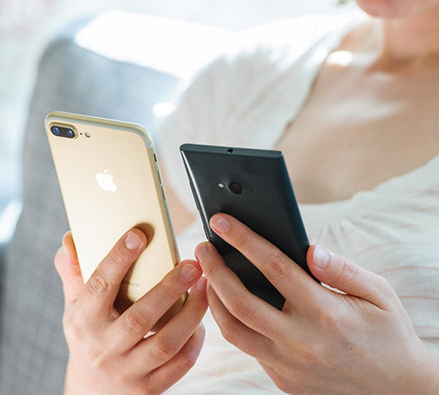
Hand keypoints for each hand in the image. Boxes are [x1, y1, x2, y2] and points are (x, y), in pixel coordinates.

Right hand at [54, 228, 207, 394]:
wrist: (93, 390)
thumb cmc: (88, 336)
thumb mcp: (74, 306)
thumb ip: (74, 272)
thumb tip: (69, 239)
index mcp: (83, 321)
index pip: (99, 286)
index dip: (118, 259)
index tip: (139, 236)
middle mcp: (103, 348)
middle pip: (140, 317)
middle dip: (170, 289)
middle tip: (192, 265)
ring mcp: (127, 371)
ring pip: (165, 343)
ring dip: (191, 314)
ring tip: (204, 288)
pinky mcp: (148, 389)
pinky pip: (178, 365)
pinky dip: (194, 343)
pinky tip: (201, 322)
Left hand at [195, 213, 438, 394]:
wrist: (398, 393)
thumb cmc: (389, 335)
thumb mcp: (380, 295)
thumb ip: (343, 269)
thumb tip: (308, 249)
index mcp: (326, 312)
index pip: (274, 267)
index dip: (244, 240)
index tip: (222, 221)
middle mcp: (302, 340)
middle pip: (240, 301)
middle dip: (214, 270)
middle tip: (201, 247)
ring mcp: (288, 364)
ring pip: (233, 330)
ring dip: (212, 299)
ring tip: (206, 275)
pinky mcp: (282, 379)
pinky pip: (248, 347)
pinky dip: (233, 322)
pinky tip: (229, 303)